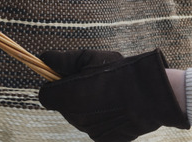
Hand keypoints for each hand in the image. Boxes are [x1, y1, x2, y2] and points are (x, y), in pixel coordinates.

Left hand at [38, 49, 189, 141]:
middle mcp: (74, 118)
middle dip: (74, 95)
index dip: (55, 84)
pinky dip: (104, 118)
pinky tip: (119, 106)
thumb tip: (43, 57)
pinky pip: (98, 126)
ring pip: (82, 117)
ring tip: (111, 93)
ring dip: (90, 106)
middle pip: (66, 106)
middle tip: (96, 82)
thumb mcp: (89, 58)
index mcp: (66, 97)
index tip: (68, 77)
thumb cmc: (118, 72)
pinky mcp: (104, 139)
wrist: (149, 95)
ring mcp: (89, 131)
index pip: (46, 96)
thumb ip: (63, 59)